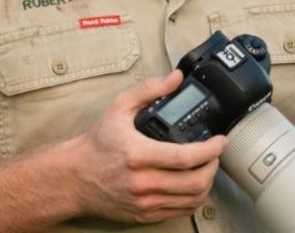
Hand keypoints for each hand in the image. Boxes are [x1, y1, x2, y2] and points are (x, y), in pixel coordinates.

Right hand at [70, 71, 226, 224]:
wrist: (74, 177)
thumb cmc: (97, 144)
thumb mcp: (118, 108)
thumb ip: (148, 90)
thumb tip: (175, 78)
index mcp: (138, 154)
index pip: (186, 157)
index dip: (210, 150)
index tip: (220, 141)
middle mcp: (142, 181)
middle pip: (195, 182)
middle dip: (213, 168)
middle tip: (214, 156)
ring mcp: (145, 202)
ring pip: (192, 200)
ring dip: (206, 184)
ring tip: (205, 170)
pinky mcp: (145, 215)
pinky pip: (180, 212)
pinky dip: (193, 199)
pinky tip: (190, 186)